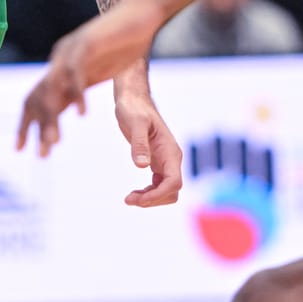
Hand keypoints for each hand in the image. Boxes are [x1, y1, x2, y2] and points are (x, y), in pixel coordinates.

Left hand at [17, 0, 164, 160]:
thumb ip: (79, 87)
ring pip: (52, 88)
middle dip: (36, 128)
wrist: (142, 12)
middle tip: (42, 154)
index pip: (34, 100)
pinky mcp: (86, 43)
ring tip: (55, 142)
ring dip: (52, 117)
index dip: (26, 125)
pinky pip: (75, 72)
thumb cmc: (123, 43)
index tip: (21, 150)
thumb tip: (68, 105)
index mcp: (60, 69)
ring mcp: (70, 50)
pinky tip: (81, 114)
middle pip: (37, 97)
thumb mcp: (97, 72)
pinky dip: (76, 94)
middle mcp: (59, 59)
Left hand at [110, 83, 182, 207]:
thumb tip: (142, 166)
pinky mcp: (157, 163)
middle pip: (172, 191)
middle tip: (129, 199)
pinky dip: (148, 193)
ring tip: (129, 198)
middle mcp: (171, 159)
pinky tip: (134, 192)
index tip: (138, 200)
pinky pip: (159, 186)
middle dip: (153, 199)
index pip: (174, 182)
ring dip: (151, 199)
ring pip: (167, 191)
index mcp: (170, 151)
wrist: (133, 101)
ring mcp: (165, 162)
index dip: (158, 195)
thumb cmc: (134, 109)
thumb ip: (139, 144)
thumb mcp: (135, 123)